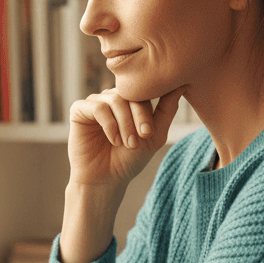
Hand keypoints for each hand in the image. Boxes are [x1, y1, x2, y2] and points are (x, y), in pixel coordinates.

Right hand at [68, 87, 183, 190]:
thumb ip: (167, 108)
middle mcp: (112, 97)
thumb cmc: (130, 159)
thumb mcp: (155, 134)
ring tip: (127, 143)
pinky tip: (112, 140)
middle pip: (130, 94)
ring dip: (124, 123)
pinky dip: (108, 124)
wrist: (106, 180)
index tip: (149, 133)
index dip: (147, 111)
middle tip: (141, 138)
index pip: (143, 92)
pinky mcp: (79, 110)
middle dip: (138, 117)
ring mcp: (95, 102)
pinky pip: (97, 107)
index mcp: (130, 100)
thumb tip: (184, 82)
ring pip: (114, 99)